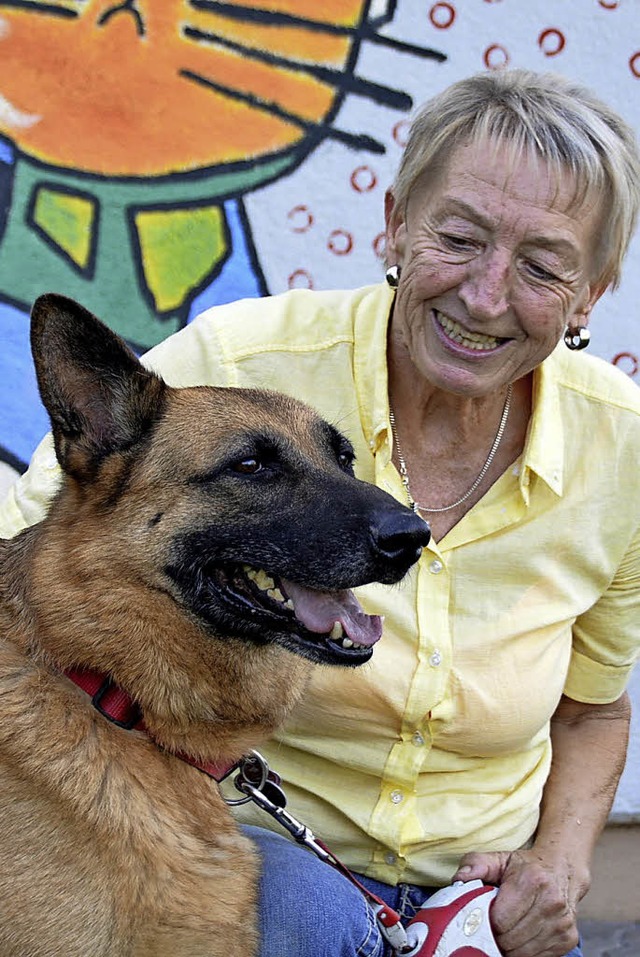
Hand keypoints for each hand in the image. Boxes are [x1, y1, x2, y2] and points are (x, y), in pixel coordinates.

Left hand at [452, 849, 582, 956]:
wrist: (561, 871)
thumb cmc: (524, 867)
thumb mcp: (499, 859)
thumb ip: (475, 864)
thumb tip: (459, 879)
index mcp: (532, 880)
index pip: (500, 920)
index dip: (485, 922)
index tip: (482, 916)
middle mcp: (551, 902)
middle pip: (510, 939)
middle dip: (496, 936)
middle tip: (492, 925)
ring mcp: (562, 923)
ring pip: (523, 953)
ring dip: (509, 946)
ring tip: (505, 931)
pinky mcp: (568, 939)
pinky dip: (524, 951)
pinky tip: (521, 935)